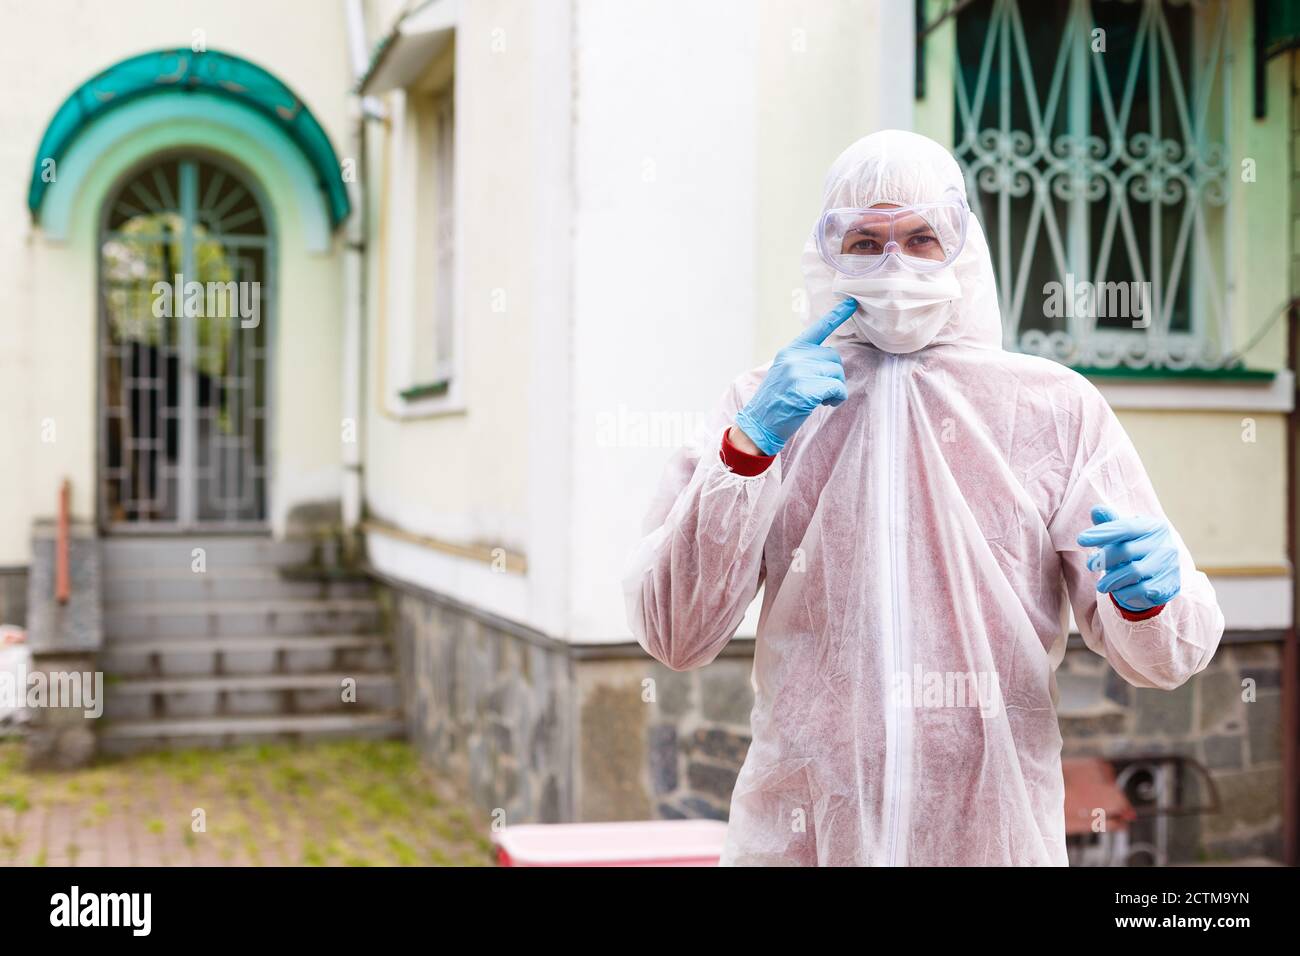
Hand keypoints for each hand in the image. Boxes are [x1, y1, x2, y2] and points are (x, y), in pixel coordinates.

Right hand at [733, 298, 855, 455]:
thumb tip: (829, 361)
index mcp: (790, 351)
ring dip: (835, 388)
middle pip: (834, 357)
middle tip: (821, 391)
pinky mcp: (806, 389)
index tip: (851, 302)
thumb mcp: (784, 372)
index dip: (837, 315)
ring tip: (820, 399)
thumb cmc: (775, 402)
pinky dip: (837, 398)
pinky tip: (824, 404)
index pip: (817, 328)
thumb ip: (803, 361)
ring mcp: (799, 372)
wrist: (758, 425)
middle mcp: (794, 357)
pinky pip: (837, 388)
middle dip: (833, 375)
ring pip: (837, 372)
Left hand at [1076, 505, 1180, 611]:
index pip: (1125, 528)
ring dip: (1111, 580)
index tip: (1081, 539)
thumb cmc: (1134, 550)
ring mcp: (1169, 565)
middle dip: (1103, 559)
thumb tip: (1096, 510)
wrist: (1159, 576)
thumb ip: (1109, 523)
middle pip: (1126, 551)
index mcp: (1153, 526)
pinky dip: (1126, 593)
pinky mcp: (1169, 585)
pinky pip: (1142, 590)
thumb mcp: (1122, 536)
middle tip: (1091, 565)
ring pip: (1134, 572)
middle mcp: (1165, 544)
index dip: (1102, 533)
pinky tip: (1120, 591)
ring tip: (1101, 584)